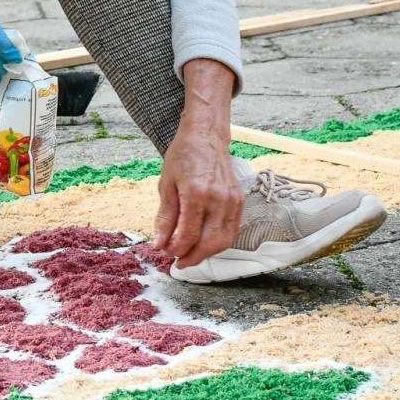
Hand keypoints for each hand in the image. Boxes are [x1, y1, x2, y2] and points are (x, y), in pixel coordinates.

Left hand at [153, 58, 240, 266]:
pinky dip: (219, 242)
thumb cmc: (183, 155)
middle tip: (179, 263)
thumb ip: (165, 216)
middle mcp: (219, 199)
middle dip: (193, 257)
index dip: (176, 249)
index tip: (165, 254)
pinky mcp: (240, 201)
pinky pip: (232, 230)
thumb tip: (160, 243)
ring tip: (191, 256)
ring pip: (224, 241)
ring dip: (207, 253)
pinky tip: (205, 243)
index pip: (188, 234)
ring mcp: (232, 201)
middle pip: (209, 242)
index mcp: (197, 193)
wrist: (206, 136)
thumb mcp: (166, 184)